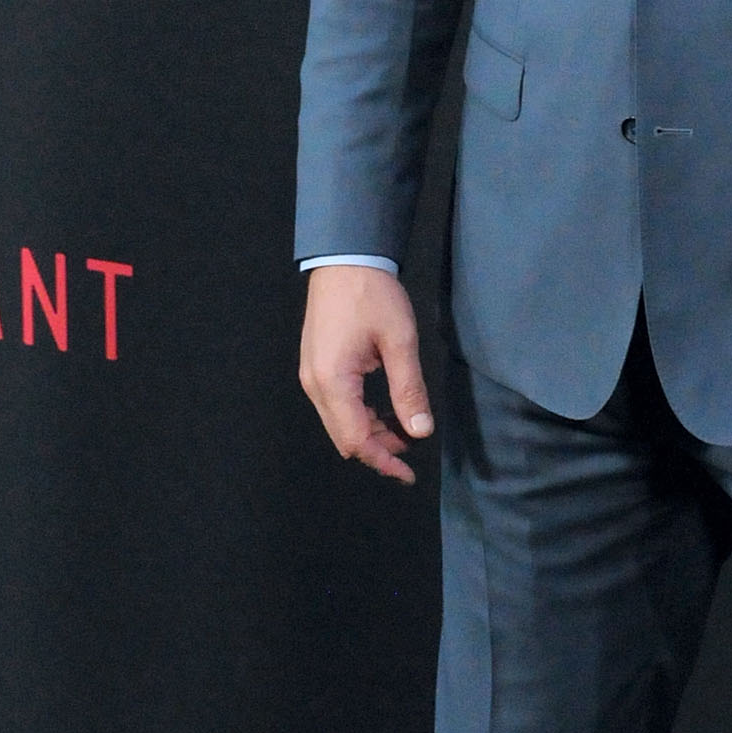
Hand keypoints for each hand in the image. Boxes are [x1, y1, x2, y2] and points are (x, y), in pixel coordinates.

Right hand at [300, 267, 434, 483]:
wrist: (345, 259)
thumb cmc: (372, 295)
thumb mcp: (399, 342)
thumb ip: (409, 390)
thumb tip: (420, 431)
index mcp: (333, 381)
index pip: (357, 439)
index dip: (383, 461)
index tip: (408, 473)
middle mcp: (315, 384)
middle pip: (344, 437)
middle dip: (377, 451)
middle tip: (410, 453)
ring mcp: (311, 376)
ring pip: (339, 423)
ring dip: (369, 434)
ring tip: (402, 432)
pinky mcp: (316, 367)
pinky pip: (335, 405)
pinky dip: (359, 416)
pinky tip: (383, 412)